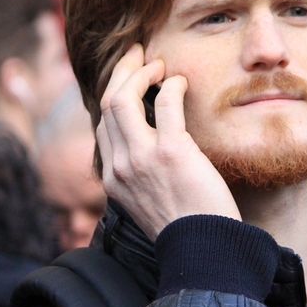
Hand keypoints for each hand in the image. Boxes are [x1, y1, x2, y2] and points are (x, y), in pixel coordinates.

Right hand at [97, 45, 240, 240]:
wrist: (204, 252)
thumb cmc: (188, 230)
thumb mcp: (151, 205)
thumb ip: (143, 179)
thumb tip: (153, 154)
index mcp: (113, 181)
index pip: (103, 126)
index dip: (115, 96)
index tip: (129, 80)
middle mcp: (120, 167)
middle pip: (107, 105)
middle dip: (121, 72)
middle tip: (138, 55)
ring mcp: (141, 159)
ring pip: (122, 98)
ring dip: (140, 72)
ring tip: (158, 64)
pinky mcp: (170, 153)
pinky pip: (164, 103)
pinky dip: (171, 86)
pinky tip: (180, 83)